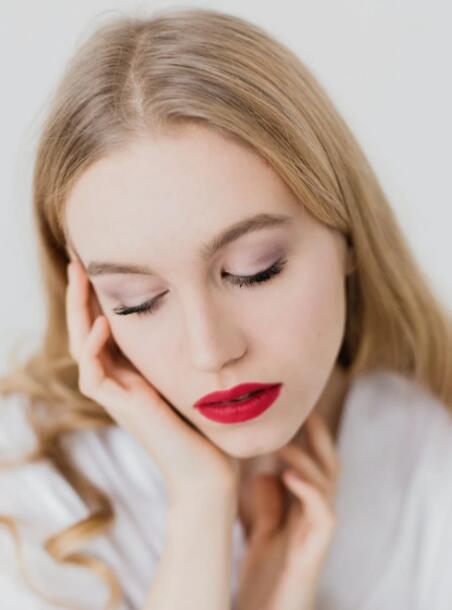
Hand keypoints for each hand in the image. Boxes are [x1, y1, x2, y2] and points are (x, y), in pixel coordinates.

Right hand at [65, 259, 240, 504]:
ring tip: (80, 276)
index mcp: (136, 372)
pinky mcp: (123, 410)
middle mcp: (122, 380)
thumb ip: (190, 352)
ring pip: (82, 348)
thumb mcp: (196, 376)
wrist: (210, 474)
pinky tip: (102, 323)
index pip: (108, 327)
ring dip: (78, 312)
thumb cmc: (210, 427)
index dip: (102, 298)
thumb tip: (208, 316)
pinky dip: (93, 349)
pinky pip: (93, 377)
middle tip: (79, 260)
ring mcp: (119, 396)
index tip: (105, 265)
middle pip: (87, 331)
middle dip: (82, 296)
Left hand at [235, 412, 338, 609]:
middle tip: (301, 406)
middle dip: (318, 434)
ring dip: (306, 458)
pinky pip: (323, 514)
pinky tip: (286, 474)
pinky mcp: (318, 548)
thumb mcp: (262, 530)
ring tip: (282, 441)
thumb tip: (265, 472)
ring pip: (327, 482)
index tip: (290, 405)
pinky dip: (308, 490)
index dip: (306, 434)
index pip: (312, 461)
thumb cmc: (265, 576)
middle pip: (327, 463)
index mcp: (304, 507)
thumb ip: (268, 502)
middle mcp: (316, 514)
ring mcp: (319, 531)